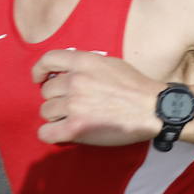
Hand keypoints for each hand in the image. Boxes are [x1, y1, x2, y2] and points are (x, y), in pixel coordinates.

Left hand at [31, 50, 164, 146]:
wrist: (153, 109)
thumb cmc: (136, 87)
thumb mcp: (111, 64)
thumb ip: (86, 66)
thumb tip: (64, 73)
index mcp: (84, 62)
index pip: (48, 60)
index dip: (39, 71)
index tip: (40, 79)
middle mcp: (75, 81)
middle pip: (46, 91)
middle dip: (57, 98)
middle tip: (73, 105)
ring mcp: (74, 105)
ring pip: (46, 112)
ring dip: (57, 116)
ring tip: (74, 118)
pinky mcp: (75, 128)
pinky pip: (46, 132)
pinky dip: (52, 133)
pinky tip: (63, 132)